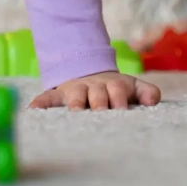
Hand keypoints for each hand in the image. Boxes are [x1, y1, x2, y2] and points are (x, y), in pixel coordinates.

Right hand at [29, 71, 161, 110]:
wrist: (90, 71)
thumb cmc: (116, 89)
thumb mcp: (133, 87)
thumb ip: (147, 92)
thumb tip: (153, 101)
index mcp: (113, 85)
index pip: (117, 90)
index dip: (120, 99)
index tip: (122, 110)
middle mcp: (93, 87)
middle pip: (97, 94)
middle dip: (100, 103)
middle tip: (101, 114)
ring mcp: (75, 90)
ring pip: (75, 95)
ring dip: (75, 103)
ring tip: (74, 112)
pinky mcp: (58, 95)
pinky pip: (47, 97)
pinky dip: (41, 103)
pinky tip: (33, 110)